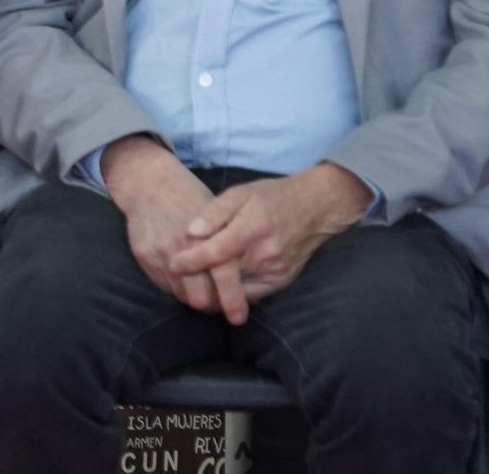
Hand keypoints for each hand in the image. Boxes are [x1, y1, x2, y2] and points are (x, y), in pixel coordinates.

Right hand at [101, 135, 245, 319]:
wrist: (151, 184)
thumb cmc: (191, 199)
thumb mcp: (218, 216)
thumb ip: (230, 248)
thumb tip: (248, 284)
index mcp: (205, 237)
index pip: (223, 277)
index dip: (233, 300)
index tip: (238, 315)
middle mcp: (181, 249)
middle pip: (201, 298)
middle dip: (213, 305)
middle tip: (221, 303)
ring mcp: (160, 254)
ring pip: (182, 296)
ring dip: (195, 297)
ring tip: (204, 290)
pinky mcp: (144, 258)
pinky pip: (165, 287)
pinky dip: (178, 288)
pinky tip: (185, 279)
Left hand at [166, 165, 372, 323]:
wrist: (315, 209)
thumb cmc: (271, 197)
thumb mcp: (240, 193)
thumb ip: (214, 212)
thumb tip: (191, 232)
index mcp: (253, 227)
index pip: (218, 251)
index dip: (193, 260)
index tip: (173, 264)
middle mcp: (266, 253)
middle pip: (226, 275)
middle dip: (200, 282)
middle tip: (178, 282)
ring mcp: (276, 271)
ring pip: (237, 289)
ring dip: (215, 290)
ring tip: (193, 285)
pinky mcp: (281, 282)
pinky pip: (251, 294)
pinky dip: (233, 293)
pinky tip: (218, 287)